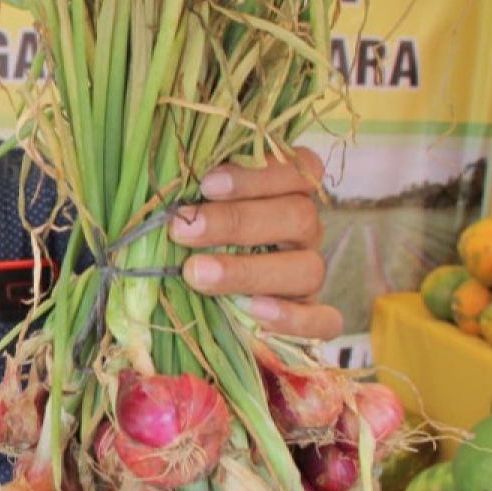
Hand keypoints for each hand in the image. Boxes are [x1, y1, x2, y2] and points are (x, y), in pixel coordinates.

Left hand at [168, 147, 343, 340]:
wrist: (197, 299)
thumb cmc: (191, 238)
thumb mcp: (192, 209)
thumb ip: (191, 193)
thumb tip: (168, 182)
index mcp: (286, 192)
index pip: (297, 169)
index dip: (257, 176)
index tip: (207, 184)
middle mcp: (303, 230)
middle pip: (298, 216)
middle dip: (237, 222)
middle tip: (184, 231)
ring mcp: (308, 274)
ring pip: (307, 268)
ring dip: (249, 271)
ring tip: (197, 274)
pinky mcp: (311, 317)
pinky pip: (323, 321)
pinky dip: (293, 318)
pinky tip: (253, 312)